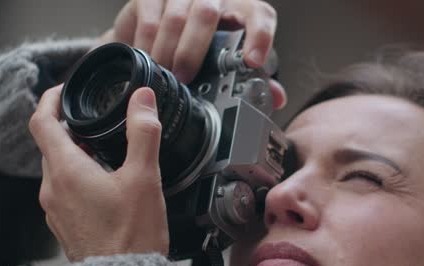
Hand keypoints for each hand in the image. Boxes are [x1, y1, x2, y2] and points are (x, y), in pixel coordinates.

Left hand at [29, 85, 168, 261]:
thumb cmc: (132, 237)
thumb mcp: (144, 178)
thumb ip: (143, 133)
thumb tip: (142, 99)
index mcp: (65, 170)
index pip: (41, 121)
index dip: (51, 99)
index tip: (66, 92)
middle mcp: (52, 190)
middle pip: (52, 146)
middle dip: (73, 131)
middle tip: (100, 126)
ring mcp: (55, 212)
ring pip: (59, 171)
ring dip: (78, 158)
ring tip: (110, 160)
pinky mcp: (65, 229)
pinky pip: (66, 195)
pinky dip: (81, 183)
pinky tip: (109, 192)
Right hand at [99, 0, 286, 108]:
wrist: (171, 22)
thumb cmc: (209, 44)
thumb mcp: (233, 58)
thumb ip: (256, 77)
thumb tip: (276, 98)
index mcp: (243, 10)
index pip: (259, 16)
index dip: (259, 37)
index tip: (252, 61)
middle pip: (207, 14)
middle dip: (193, 50)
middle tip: (185, 78)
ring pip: (176, 16)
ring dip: (168, 50)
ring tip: (164, 74)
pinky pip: (149, 17)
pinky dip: (146, 43)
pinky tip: (147, 61)